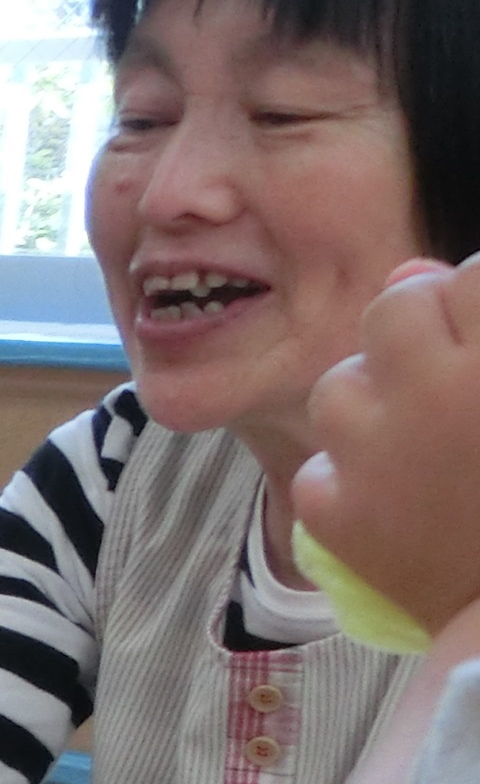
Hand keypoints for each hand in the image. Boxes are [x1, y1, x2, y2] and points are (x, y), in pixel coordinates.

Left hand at [297, 252, 479, 631]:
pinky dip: (350, 482)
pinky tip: (396, 504)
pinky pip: (319, 468)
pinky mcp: (335, 514)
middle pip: (393, 308)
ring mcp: (377, 453)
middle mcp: (435, 392)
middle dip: (419, 329)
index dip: (479, 308)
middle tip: (452, 379)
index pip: (469, 279)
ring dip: (375, 403)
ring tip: (421, 447)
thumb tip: (409, 269)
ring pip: (340, 386)